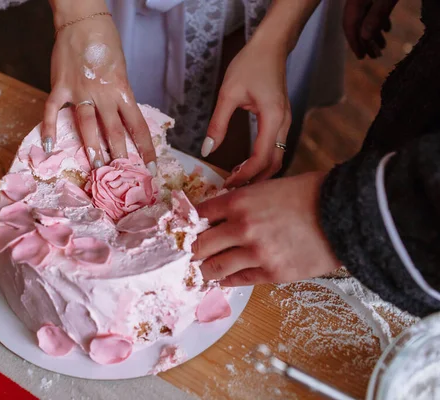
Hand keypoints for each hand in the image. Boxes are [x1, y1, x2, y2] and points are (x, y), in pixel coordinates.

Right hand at [43, 9, 156, 172]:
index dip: (145, 148)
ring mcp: (80, 91)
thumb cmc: (106, 44)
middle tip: (122, 175)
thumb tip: (119, 118)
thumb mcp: (121, 71)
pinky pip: (53, 111)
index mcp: (122, 90)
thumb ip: (119, 95)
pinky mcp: (60, 86)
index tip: (150, 166)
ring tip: (94, 166)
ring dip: (91, 147)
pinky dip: (49, 128)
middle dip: (120, 155)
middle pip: (114, 130)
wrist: (83, 21)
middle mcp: (103, 94)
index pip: (138, 125)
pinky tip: (48, 146)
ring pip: (87, 125)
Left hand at [192, 172, 340, 285]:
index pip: (199, 214)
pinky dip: (227, 279)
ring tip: (203, 269)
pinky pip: (238, 280)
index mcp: (239, 202)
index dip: (191, 222)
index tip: (187, 229)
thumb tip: (218, 216)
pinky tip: (223, 277)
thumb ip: (240, 202)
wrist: (344, 215)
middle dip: (193, 249)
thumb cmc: (307, 195)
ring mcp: (256, 254)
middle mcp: (242, 228)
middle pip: (199, 245)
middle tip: (191, 252)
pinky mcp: (272, 274)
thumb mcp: (266, 188)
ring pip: (213, 268)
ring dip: (205, 269)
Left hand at [202, 36, 290, 186]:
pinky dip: (263, 161)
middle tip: (232, 189)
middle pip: (274, 163)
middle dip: (255, 179)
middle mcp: (284, 124)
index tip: (228, 184)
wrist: (270, 47)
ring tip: (236, 180)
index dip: (245, 174)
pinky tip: (245, 165)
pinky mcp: (283, 121)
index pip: (262, 156)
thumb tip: (207, 150)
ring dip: (260, 172)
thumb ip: (218, 124)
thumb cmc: (249, 65)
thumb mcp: (228, 93)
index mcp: (273, 117)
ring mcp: (286, 123)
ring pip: (278, 157)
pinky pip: (276, 148)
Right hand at [343, 0, 397, 58]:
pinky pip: (373, 11)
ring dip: (374, 33)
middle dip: (366, 41)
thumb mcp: (386, 0)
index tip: (361, 57)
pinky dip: (379, 22)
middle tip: (374, 56)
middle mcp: (356, 0)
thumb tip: (365, 37)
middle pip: (357, 24)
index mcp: (355, 2)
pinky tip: (386, 29)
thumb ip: (375, 16)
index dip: (354, 43)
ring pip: (366, 18)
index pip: (349, 25)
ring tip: (382, 46)